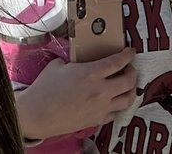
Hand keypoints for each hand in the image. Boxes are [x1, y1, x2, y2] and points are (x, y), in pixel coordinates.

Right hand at [16, 48, 136, 139]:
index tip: (131, 51)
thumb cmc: (45, 88)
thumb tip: (77, 60)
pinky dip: (117, 105)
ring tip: (127, 85)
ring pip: (128, 99)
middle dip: (133, 72)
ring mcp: (101, 107)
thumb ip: (73, 61)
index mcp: (91, 73)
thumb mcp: (58, 65)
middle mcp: (101, 90)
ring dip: (131, 90)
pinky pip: (115, 112)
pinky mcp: (97, 120)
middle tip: (130, 68)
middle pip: (129, 81)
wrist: (38, 113)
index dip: (128, 55)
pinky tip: (112, 101)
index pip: (118, 61)